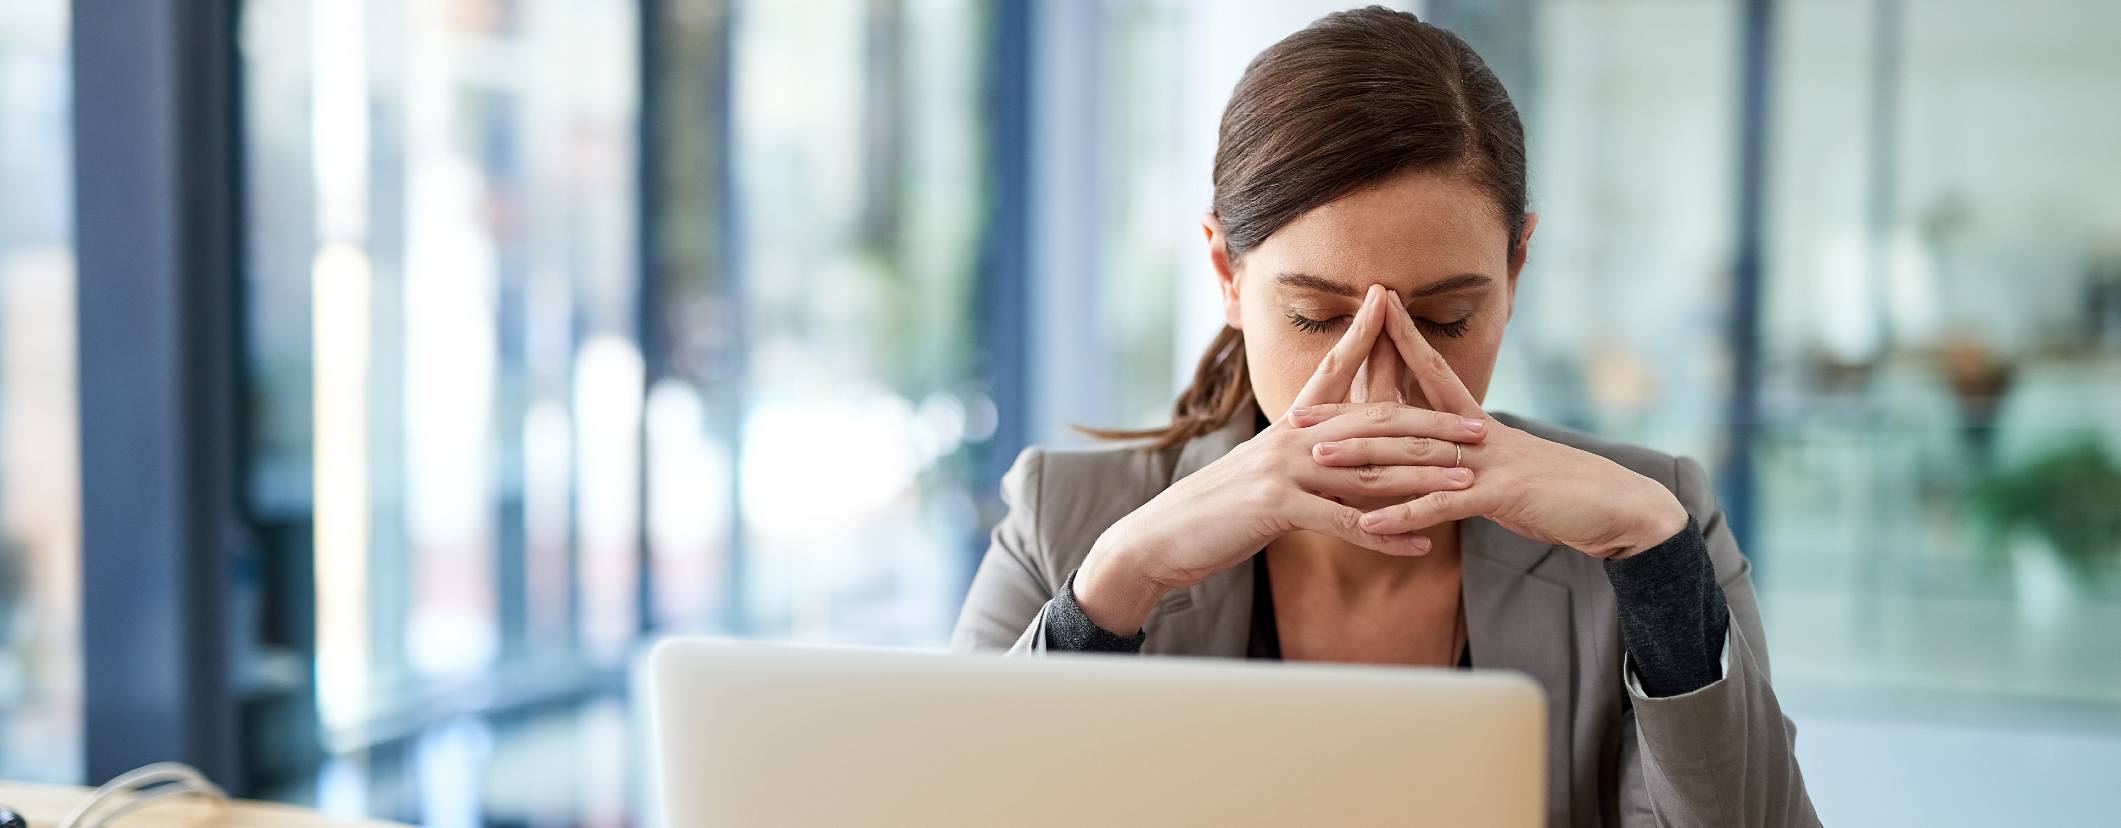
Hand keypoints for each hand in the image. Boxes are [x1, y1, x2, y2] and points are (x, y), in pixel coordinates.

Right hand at [1074, 285, 1488, 633]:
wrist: (1160, 538)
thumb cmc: (1214, 511)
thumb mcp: (1261, 475)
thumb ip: (1302, 461)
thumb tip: (1336, 457)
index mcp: (1289, 426)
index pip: (1333, 371)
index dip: (1364, 337)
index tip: (1390, 303)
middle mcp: (1290, 438)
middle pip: (1374, 422)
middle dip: (1431, 424)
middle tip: (1478, 427)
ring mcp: (1283, 469)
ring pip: (1368, 470)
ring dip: (1423, 480)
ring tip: (1468, 484)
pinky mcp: (1277, 507)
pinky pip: (1344, 522)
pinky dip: (1386, 535)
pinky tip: (1422, 543)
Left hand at [1293, 289, 1688, 560]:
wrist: (1620, 507)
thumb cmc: (1562, 492)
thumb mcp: (1508, 469)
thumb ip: (1470, 462)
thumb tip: (1438, 462)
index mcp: (1477, 423)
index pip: (1431, 373)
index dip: (1397, 346)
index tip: (1364, 323)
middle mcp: (1477, 433)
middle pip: (1402, 414)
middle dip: (1348, 414)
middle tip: (1297, 413)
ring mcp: (1489, 461)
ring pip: (1413, 455)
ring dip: (1362, 460)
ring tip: (1316, 461)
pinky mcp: (1501, 494)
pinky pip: (1441, 505)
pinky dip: (1403, 516)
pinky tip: (1368, 527)